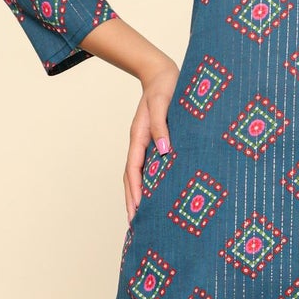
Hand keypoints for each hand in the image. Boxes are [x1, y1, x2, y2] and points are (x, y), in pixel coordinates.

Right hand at [124, 56, 178, 219]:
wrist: (164, 72)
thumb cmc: (166, 86)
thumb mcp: (163, 103)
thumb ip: (161, 126)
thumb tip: (165, 151)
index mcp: (139, 136)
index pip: (134, 170)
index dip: (135, 191)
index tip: (137, 211)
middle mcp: (141, 143)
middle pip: (132, 178)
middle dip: (132, 201)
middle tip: (135, 225)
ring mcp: (147, 143)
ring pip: (139, 174)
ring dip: (139, 195)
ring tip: (142, 217)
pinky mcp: (156, 141)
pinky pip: (150, 167)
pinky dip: (150, 183)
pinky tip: (157, 194)